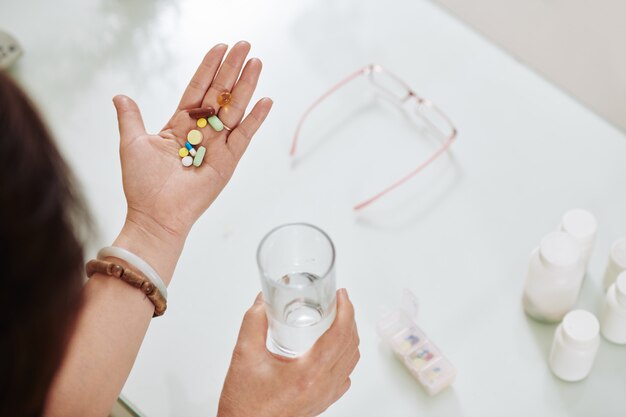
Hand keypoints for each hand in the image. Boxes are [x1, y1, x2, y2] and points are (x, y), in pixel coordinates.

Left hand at [113, 41, 272, 242]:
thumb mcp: (132, 143)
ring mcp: (218, 146)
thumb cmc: (142, 183)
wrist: (156, 214)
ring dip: (246, 85)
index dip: (208, 68)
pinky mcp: (229, 161)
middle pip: (220, 94)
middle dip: (232, 69)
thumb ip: (131, 117)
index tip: (220, 47)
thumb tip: (120, 96)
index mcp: (180, 125)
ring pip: (235, 109)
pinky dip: (256, 119)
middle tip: (244, 45)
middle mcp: (202, 132)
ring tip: (256, 62)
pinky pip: (245, 136)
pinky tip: (265, 100)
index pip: (197, 89)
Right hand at [218, 289, 359, 416]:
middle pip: (350, 345)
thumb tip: (263, 301)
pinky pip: (344, 376)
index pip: (340, 335)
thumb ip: (253, 322)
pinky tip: (332, 349)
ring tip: (338, 320)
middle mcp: (322, 386)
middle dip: (349, 318)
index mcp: (308, 373)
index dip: (345, 310)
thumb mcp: (244, 355)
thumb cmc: (244, 404)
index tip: (341, 295)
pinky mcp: (321, 403)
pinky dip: (345, 357)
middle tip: (339, 302)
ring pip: (351, 361)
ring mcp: (325, 397)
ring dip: (349, 337)